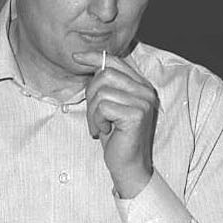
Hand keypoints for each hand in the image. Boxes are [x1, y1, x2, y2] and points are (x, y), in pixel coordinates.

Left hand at [85, 56, 157, 198]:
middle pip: (105, 75)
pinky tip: (105, 131)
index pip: (115, 61)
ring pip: (101, 93)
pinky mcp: (136, 115)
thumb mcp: (109, 106)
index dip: (94, 57)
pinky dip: (97, 120)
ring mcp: (143, 102)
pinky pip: (103, 107)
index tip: (77, 58)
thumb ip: (106, 85)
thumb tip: (88, 62)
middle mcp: (146, 91)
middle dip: (91, 95)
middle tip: (95, 116)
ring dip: (93, 112)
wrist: (128, 165)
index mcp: (141, 86)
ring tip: (101, 126)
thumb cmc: (117, 137)